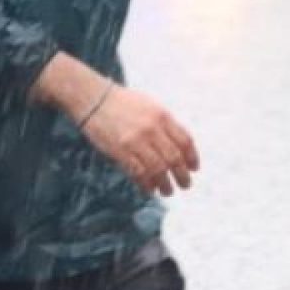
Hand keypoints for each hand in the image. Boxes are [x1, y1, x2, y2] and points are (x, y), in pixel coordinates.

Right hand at [80, 84, 200, 197]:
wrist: (95, 99)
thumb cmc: (124, 103)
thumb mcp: (151, 107)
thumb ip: (166, 125)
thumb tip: (181, 148)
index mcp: (162, 116)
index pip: (185, 141)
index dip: (192, 158)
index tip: (194, 168)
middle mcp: (152, 129)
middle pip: (174, 158)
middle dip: (182, 175)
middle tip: (185, 185)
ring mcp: (135, 141)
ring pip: (157, 169)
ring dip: (165, 184)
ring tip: (168, 191)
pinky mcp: (120, 151)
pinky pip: (138, 172)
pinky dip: (146, 184)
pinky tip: (150, 189)